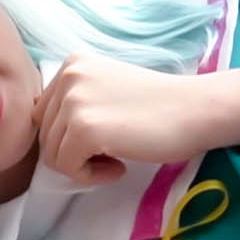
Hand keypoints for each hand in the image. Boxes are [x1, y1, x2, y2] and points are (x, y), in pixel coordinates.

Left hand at [32, 53, 214, 185]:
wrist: (195, 110)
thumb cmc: (159, 104)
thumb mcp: (107, 88)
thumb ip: (78, 100)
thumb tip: (49, 133)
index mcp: (72, 64)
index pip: (45, 114)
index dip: (69, 136)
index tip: (103, 139)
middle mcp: (68, 76)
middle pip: (45, 134)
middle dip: (75, 152)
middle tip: (111, 153)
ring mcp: (74, 102)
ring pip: (52, 154)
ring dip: (83, 165)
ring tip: (116, 159)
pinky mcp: (85, 129)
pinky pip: (67, 168)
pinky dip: (91, 176)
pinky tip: (119, 166)